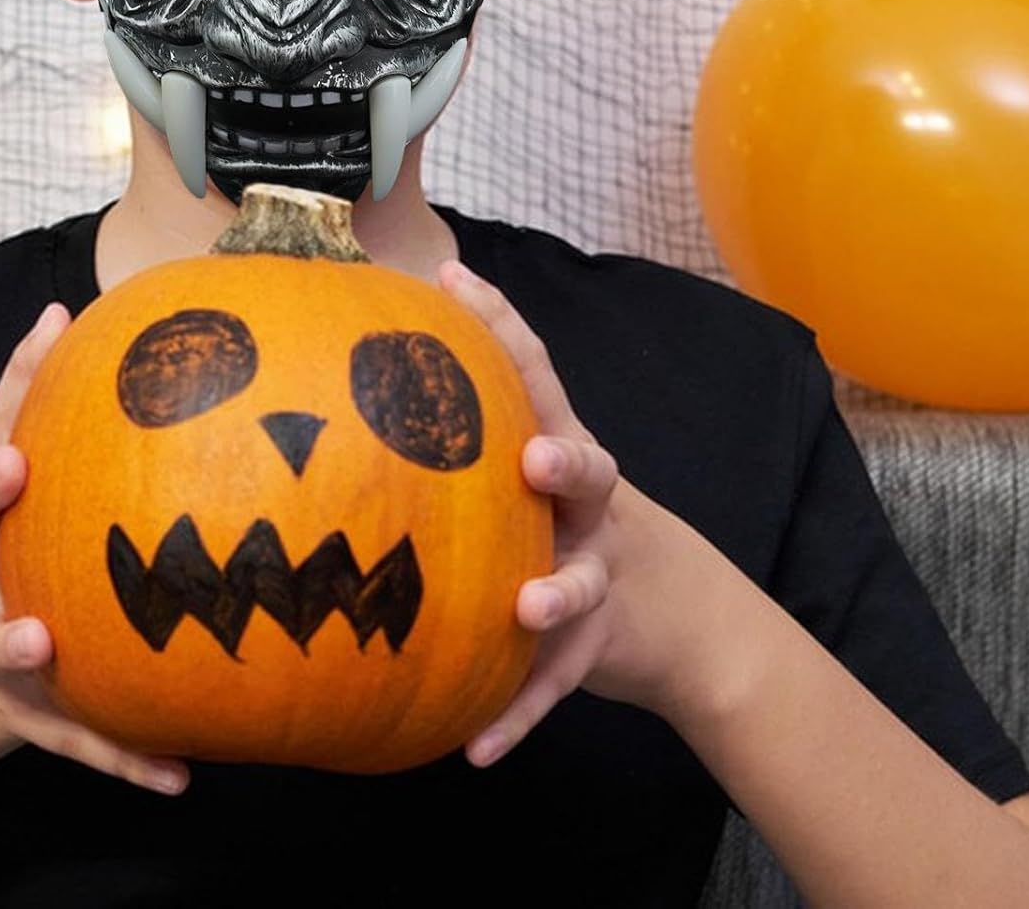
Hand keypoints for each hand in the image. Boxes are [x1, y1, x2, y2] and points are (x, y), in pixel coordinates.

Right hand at [0, 303, 189, 800]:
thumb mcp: (10, 509)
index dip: (14, 381)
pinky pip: (74, 739)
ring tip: (43, 640)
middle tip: (9, 469)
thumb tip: (131, 332)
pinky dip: (123, 758)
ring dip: (14, 641)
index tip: (51, 324)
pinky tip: (180, 776)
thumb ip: (60, 433)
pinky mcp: (21, 715)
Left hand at [437, 258, 683, 766]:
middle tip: (533, 457)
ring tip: (527, 611)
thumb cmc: (568, 526)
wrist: (676, 617)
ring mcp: (600, 574)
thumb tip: (352, 392)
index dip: (502, 322)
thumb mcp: (537, 474)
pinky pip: (555, 687)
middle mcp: (588, 506)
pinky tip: (474, 750)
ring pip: (584, 582)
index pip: (534, 375)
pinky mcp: (597, 646)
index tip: (453, 277)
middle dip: (566, 461)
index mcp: (559, 450)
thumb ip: (470, 439)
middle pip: (588, 469)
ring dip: (557, 596)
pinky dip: (518, 716)